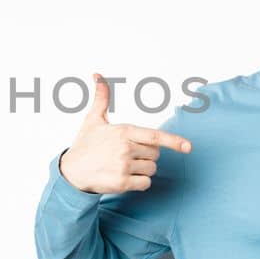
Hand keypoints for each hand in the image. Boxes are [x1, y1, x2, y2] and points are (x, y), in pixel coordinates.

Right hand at [59, 73, 192, 193]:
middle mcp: (125, 148)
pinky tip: (125, 178)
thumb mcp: (93, 119)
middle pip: (155, 154)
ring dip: (143, 170)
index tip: (188, 147)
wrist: (70, 171)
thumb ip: (101, 98)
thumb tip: (97, 75)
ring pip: (151, 169)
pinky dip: (139, 183)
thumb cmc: (85, 144)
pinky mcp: (122, 182)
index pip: (155, 136)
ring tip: (124, 166)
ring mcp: (124, 166)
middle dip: (147, 155)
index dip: (174, 141)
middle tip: (128, 155)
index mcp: (123, 131)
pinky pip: (145, 183)